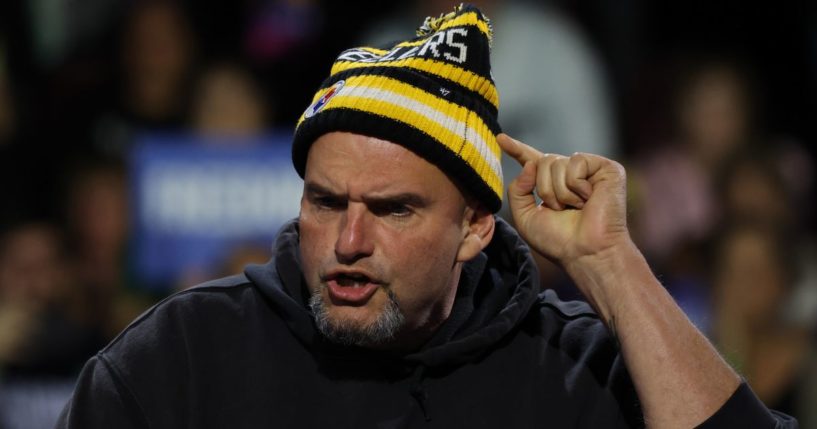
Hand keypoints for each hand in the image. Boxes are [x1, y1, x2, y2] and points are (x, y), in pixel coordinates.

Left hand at [498, 134, 629, 268]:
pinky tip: (589, 199)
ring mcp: (589, 170)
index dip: (516, 149)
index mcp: (552, 184)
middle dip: (545, 189)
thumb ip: (517, 190)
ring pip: (557, 162)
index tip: (500, 138)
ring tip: (576, 208)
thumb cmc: (558, 241)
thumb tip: (530, 164)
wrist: (585, 252)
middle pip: (543, 161)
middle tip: (561, 210)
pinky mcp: (607, 168)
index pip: (532, 161)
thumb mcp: (525, 217)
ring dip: (560, 192)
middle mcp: (570, 174)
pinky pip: (576, 163)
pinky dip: (576, 186)